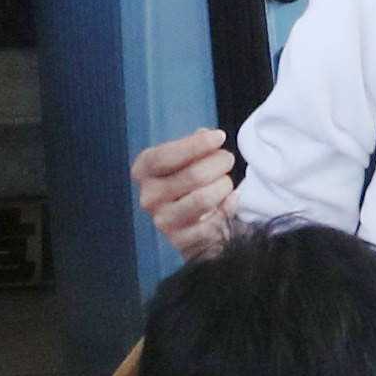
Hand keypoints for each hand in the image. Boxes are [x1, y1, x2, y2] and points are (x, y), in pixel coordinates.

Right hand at [133, 128, 238, 262]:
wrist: (187, 224)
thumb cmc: (185, 182)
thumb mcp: (183, 159)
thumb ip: (193, 144)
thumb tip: (205, 135)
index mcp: (143, 171)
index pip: (165, 156)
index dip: (196, 145)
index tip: (219, 136)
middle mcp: (148, 197)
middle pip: (192, 175)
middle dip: (218, 163)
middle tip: (228, 159)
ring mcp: (163, 221)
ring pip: (203, 199)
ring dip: (223, 185)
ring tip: (227, 180)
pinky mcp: (181, 241)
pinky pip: (212, 222)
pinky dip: (228, 207)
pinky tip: (232, 199)